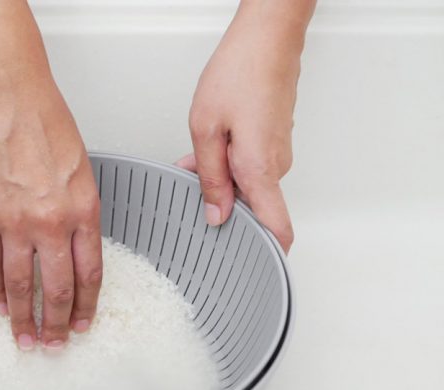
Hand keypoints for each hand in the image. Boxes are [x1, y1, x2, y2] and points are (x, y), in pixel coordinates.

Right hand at [0, 0, 102, 349]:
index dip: (85, 306)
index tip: (82, 324)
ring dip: (23, 317)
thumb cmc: (46, 123)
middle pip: (56, 289)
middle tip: (53, 345)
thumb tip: (75, 244)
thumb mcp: (82, 170)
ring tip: (24, 339)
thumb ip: (80, 211)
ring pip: (20, 284)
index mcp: (84, 210)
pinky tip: (0, 304)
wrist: (7, 97)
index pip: (89, 274)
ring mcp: (16, 222)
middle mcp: (52, 223)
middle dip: (55, 323)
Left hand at [177, 2, 313, 252]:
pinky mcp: (274, 141)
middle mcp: (275, 166)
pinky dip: (227, 165)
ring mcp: (278, 153)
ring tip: (193, 163)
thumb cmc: (240, 72)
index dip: (268, 256)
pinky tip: (207, 148)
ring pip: (247, 185)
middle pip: (252, 208)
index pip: (278, 230)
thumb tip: (214, 214)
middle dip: (220, 207)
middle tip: (190, 193)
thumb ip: (209, 178)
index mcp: (260, 170)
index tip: (251, 271)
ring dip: (219, 182)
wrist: (267, 37)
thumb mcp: (206, 128)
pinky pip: (250, 167)